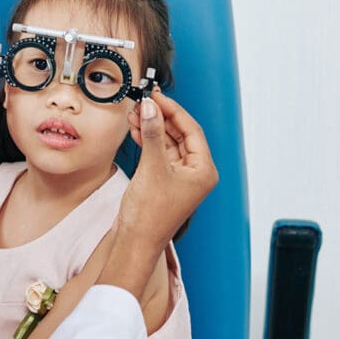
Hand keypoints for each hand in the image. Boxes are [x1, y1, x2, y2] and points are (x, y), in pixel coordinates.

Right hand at [123, 92, 217, 248]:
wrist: (135, 241)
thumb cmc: (151, 216)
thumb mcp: (152, 167)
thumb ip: (152, 134)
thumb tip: (151, 109)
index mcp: (204, 170)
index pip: (192, 130)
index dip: (173, 110)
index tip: (157, 97)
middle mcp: (195, 173)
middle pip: (180, 134)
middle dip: (160, 118)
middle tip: (144, 103)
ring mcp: (179, 177)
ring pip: (167, 143)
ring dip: (151, 127)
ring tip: (136, 113)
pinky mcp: (163, 180)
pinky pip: (158, 153)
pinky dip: (147, 141)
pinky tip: (137, 128)